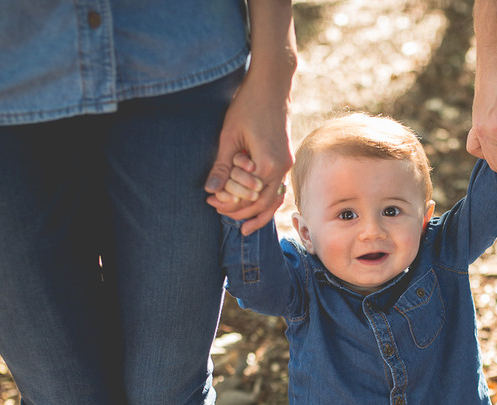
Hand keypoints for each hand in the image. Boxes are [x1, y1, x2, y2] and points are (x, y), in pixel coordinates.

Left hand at [204, 76, 292, 234]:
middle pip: (263, 204)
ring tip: (244, 227)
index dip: (229, 204)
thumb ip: (222, 166)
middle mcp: (282, 168)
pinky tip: (258, 206)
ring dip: (258, 213)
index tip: (210, 203)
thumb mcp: (229, 136)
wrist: (272, 85)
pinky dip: (268, 201)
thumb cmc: (248, 105)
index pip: (248, 197)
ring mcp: (287, 165)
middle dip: (241, 212)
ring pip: (275, 200)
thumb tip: (210, 191)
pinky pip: (278, 188)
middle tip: (220, 214)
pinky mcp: (286, 160)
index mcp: (268, 164)